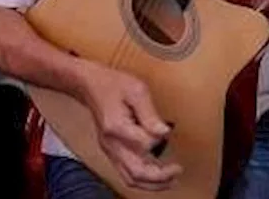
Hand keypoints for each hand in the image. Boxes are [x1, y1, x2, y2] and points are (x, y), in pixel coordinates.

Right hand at [78, 63, 180, 190]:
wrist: (91, 85)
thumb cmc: (113, 84)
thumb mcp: (136, 90)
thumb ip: (150, 113)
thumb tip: (164, 132)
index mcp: (117, 127)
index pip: (144, 145)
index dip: (160, 139)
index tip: (168, 129)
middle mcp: (112, 144)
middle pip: (136, 173)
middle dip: (160, 177)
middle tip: (177, 170)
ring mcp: (110, 150)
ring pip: (130, 179)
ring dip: (152, 184)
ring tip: (171, 179)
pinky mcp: (112, 152)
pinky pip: (126, 174)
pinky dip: (143, 179)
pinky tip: (156, 175)